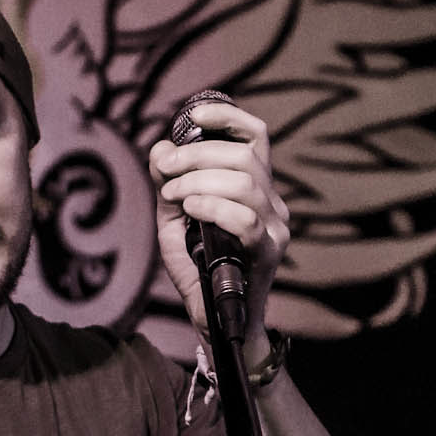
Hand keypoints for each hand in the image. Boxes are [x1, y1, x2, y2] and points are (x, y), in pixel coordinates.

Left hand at [148, 99, 289, 353]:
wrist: (215, 320)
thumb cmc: (198, 269)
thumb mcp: (174, 220)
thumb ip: (168, 184)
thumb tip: (161, 148)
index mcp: (255, 188)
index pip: (255, 136)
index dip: (228, 116)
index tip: (195, 114)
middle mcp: (272, 203)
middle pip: (244, 155)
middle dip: (197, 155)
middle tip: (165, 172)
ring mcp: (275, 228)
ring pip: (245, 182)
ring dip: (199, 182)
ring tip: (174, 197)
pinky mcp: (268, 252)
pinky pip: (244, 218)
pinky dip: (212, 206)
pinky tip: (191, 212)